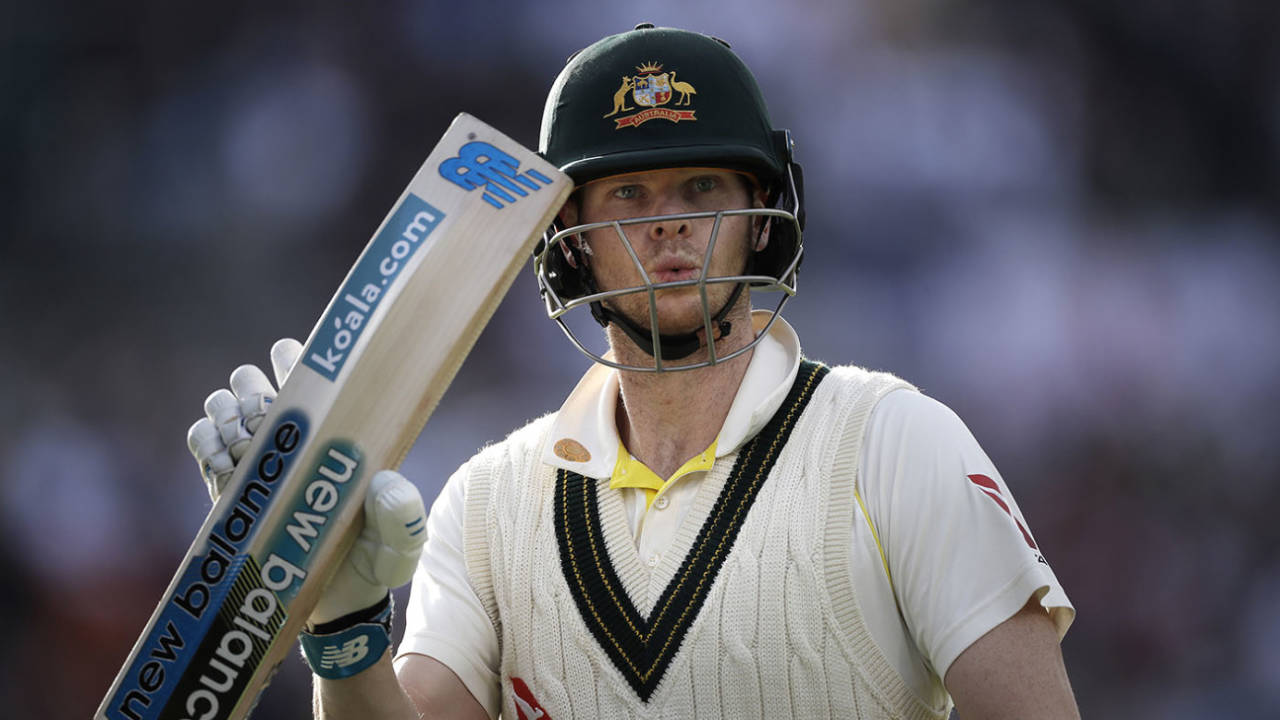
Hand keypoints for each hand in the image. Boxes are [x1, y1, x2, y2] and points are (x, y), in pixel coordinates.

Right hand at [186, 339, 426, 623]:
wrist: (334, 606)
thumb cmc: (374, 564)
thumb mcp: (400, 543)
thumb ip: (400, 515)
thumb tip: (383, 481)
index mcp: (334, 432)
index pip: (310, 374)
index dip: (294, 360)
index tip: (292, 366)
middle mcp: (293, 438)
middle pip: (255, 381)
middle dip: (253, 388)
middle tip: (268, 418)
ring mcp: (257, 460)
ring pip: (224, 404)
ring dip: (228, 413)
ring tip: (247, 445)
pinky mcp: (228, 488)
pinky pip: (202, 442)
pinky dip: (206, 442)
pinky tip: (226, 465)